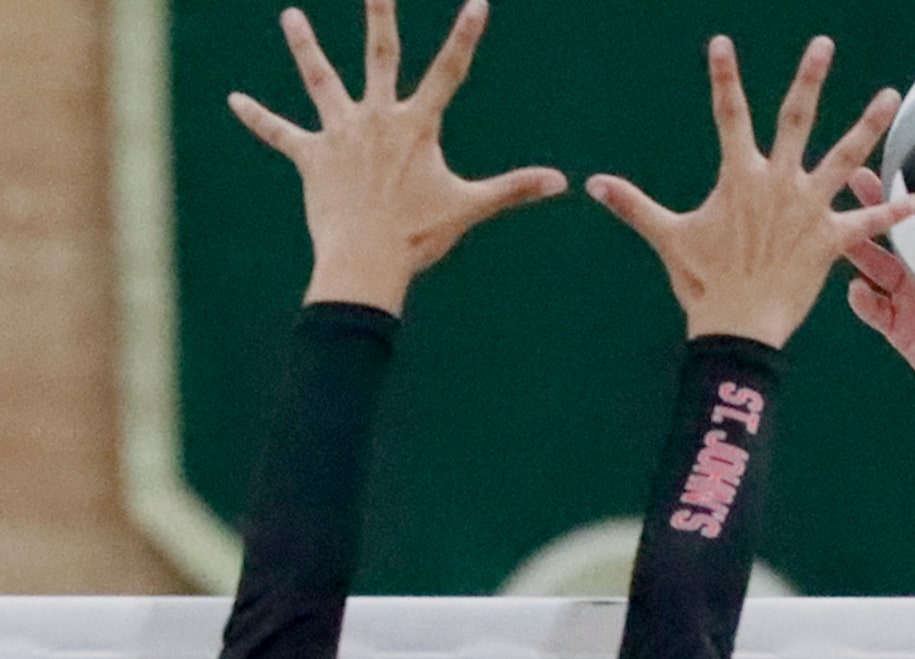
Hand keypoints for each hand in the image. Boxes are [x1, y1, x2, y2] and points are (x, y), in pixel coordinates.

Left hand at [229, 0, 564, 315]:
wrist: (366, 259)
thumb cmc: (419, 236)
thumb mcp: (471, 208)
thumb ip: (514, 188)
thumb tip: (562, 182)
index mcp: (416, 125)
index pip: (449, 71)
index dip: (465, 35)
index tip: (476, 1)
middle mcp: (377, 118)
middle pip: (379, 54)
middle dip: (378, 13)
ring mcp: (340, 134)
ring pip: (320, 80)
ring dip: (304, 46)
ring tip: (289, 17)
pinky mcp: (311, 156)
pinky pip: (279, 134)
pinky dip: (257, 118)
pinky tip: (234, 101)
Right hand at [588, 37, 914, 347]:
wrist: (738, 325)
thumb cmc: (703, 282)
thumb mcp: (668, 237)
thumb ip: (635, 205)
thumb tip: (590, 184)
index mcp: (739, 176)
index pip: (729, 114)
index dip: (724, 77)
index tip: (722, 43)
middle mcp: (777, 183)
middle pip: (796, 119)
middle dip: (810, 78)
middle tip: (823, 43)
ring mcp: (808, 208)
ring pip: (845, 157)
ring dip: (869, 125)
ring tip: (892, 94)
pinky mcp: (830, 240)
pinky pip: (868, 223)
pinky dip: (894, 213)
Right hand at [843, 169, 914, 391]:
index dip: (907, 196)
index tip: (896, 167)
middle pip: (893, 237)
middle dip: (872, 210)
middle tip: (852, 181)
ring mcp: (910, 303)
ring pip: (875, 270)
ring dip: (857, 251)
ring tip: (839, 236)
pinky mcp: (900, 331)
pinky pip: (875, 313)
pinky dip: (863, 302)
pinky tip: (856, 291)